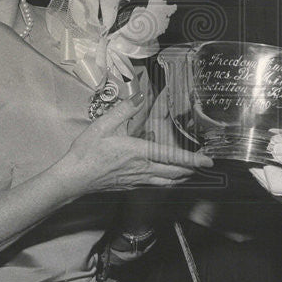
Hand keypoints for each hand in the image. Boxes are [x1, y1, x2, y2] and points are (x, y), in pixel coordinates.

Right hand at [65, 90, 211, 194]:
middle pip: (174, 173)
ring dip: (181, 177)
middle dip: (192, 170)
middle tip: (204, 167)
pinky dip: (166, 182)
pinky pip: (155, 186)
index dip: (193, 160)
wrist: (73, 178)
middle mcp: (142, 169)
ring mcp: (137, 180)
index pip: (172, 157)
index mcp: (139, 152)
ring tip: (191, 173)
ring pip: (166, 182)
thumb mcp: (104, 125)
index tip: (208, 161)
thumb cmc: (87, 152)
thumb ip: (124, 109)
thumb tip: (139, 95)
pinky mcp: (130, 186)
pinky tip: (166, 179)